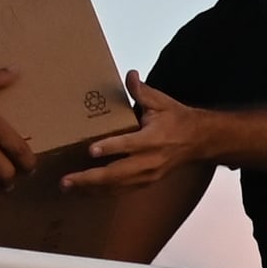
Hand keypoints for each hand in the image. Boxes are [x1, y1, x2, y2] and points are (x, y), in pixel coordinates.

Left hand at [70, 74, 213, 194]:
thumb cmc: (177, 120)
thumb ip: (141, 91)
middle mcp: (150, 161)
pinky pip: (123, 190)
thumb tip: (130, 75)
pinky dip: (103, 192)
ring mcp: (149, 175)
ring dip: (92, 188)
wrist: (199, 141)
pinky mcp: (147, 182)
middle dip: (91, 178)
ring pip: (117, 186)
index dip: (110, 148)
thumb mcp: (161, 102)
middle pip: (118, 173)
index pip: (129, 144)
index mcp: (153, 139)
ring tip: (68, 187)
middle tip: (67, 180)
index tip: (91, 150)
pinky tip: (86, 191)